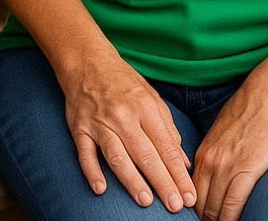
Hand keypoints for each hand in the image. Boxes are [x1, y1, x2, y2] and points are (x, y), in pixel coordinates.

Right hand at [59, 55, 195, 212]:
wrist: (87, 62)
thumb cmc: (123, 82)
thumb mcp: (151, 97)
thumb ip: (168, 130)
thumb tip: (183, 163)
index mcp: (144, 107)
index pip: (166, 146)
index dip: (178, 173)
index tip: (188, 196)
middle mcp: (123, 115)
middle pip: (145, 154)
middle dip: (162, 182)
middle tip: (175, 206)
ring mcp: (99, 123)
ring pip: (117, 156)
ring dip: (132, 180)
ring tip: (146, 201)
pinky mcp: (79, 128)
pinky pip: (85, 153)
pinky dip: (91, 171)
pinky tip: (100, 189)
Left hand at [191, 82, 267, 220]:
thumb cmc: (250, 110)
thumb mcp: (223, 132)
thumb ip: (216, 153)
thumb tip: (215, 172)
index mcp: (203, 152)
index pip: (190, 191)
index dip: (195, 209)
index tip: (200, 219)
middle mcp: (209, 160)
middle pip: (198, 203)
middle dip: (204, 219)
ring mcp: (225, 165)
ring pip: (213, 207)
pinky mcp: (245, 169)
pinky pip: (233, 204)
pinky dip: (231, 219)